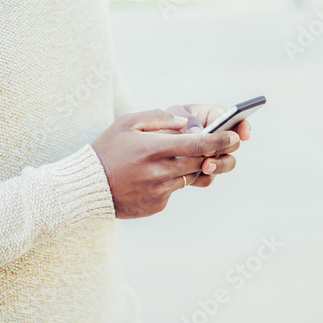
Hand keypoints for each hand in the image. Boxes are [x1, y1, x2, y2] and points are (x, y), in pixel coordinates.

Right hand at [92, 109, 239, 218]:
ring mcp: (160, 191)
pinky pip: (174, 191)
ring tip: (169, 160)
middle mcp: (161, 171)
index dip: (220, 140)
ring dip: (187, 168)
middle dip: (209, 154)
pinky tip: (152, 178)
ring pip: (189, 178)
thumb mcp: (127, 123)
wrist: (88, 186)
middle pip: (200, 162)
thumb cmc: (108, 149)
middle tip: (210, 147)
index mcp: (155, 148)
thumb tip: (185, 122)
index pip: (199, 144)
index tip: (234, 136)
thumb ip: (159, 118)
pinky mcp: (157, 205)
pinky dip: (171, 182)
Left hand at [164, 104, 250, 186]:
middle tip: (213, 151)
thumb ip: (190, 121)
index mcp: (215, 117)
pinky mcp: (202, 172)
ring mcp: (212, 157)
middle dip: (227, 148)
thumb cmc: (166, 121)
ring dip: (219, 166)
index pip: (237, 120)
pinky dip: (201, 177)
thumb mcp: (175, 113)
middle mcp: (218, 138)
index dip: (243, 126)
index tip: (244, 134)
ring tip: (206, 166)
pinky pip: (208, 178)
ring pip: (226, 164)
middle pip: (234, 144)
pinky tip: (189, 175)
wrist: (152, 144)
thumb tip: (201, 133)